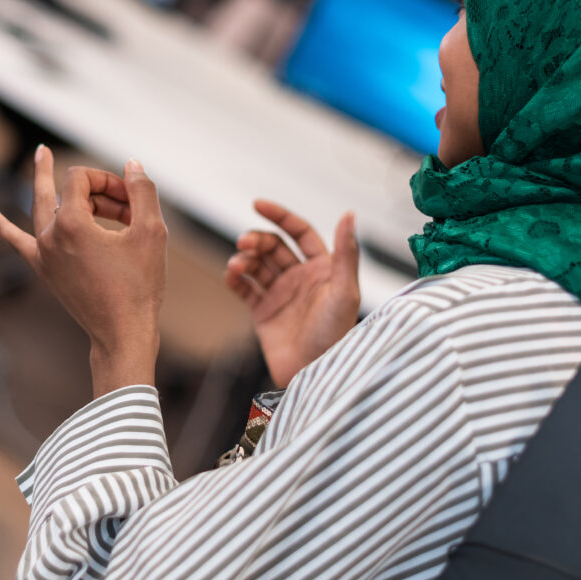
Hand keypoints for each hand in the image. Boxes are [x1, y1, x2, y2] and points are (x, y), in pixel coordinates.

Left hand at [0, 146, 167, 396]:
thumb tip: (132, 165)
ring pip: (44, 208)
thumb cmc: (139, 286)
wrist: (122, 333)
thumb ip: (142, 192)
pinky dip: (0, 225)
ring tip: (42, 155)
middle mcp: (49, 235)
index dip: (108, 180)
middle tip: (119, 190)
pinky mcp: (43, 270)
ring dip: (48, 184)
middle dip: (96, 188)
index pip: (81, 179)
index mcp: (71, 223)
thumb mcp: (151, 232)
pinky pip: (16, 242)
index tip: (132, 200)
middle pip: (67, 192)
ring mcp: (42, 254)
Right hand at [224, 200, 359, 387]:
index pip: (299, 232)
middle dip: (257, 240)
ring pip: (256, 265)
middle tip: (244, 244)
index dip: (280, 216)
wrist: (313, 375)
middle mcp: (300, 278)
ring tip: (237, 265)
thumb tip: (349, 213)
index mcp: (322, 268)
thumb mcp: (344, 291)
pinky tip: (231, 275)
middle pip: (273, 246)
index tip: (258, 204)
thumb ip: (346, 252)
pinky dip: (235, 278)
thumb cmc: (336, 336)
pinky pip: (244, 288)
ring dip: (244, 259)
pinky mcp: (263, 313)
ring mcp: (281, 294)